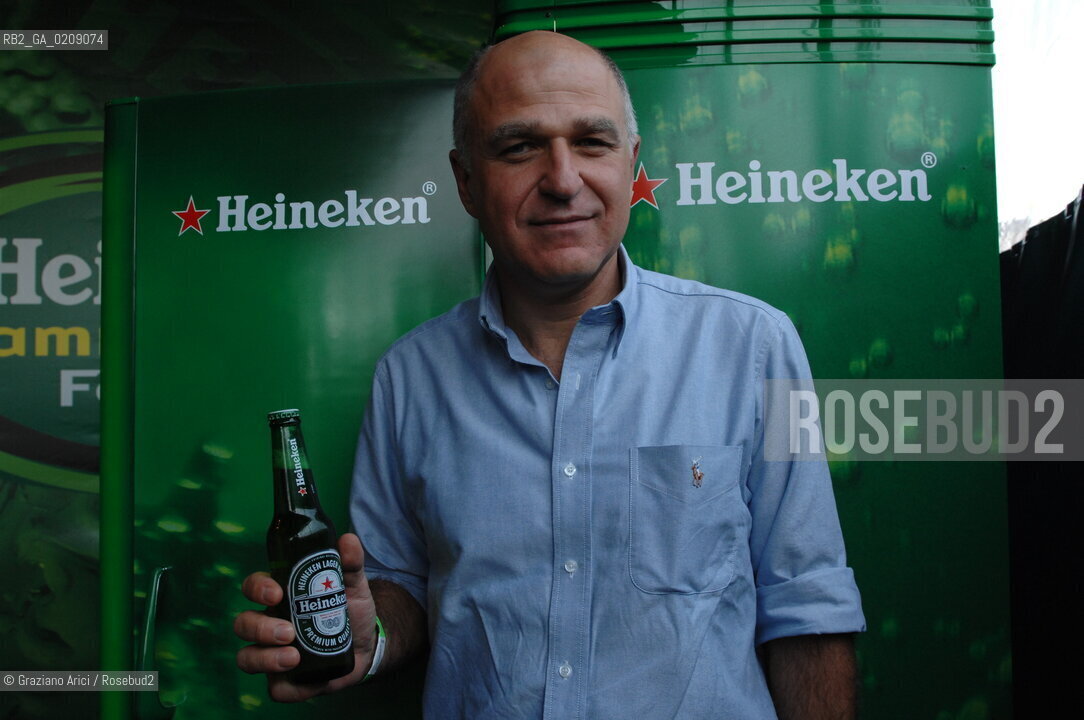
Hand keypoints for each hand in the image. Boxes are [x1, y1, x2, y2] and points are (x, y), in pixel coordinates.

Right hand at [234, 533, 377, 701]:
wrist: (367, 646)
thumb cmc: (350, 611)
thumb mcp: (353, 586)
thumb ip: (350, 564)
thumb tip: (347, 540)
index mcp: (280, 597)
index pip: (253, 588)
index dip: (257, 589)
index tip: (276, 593)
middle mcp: (268, 625)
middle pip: (243, 624)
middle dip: (260, 628)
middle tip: (288, 631)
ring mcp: (272, 654)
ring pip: (246, 658)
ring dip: (265, 658)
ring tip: (294, 657)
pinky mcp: (284, 681)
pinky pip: (275, 690)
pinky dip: (288, 688)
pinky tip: (308, 681)